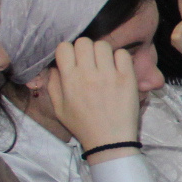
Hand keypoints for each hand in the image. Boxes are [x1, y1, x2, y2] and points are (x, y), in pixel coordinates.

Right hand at [45, 37, 139, 154]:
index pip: (64, 47)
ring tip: (103, 64)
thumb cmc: (82, 125)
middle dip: (84, 49)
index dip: (67, 51)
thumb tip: (55, 66)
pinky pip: (123, 54)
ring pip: (103, 45)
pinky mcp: (127, 78)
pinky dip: (119, 57)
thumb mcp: (59, 108)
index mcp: (70, 80)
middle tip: (89, 61)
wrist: (109, 140)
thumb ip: (53, 84)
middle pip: (84, 42)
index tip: (72, 60)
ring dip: (101, 52)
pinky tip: (117, 68)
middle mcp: (88, 74)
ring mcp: (109, 75)